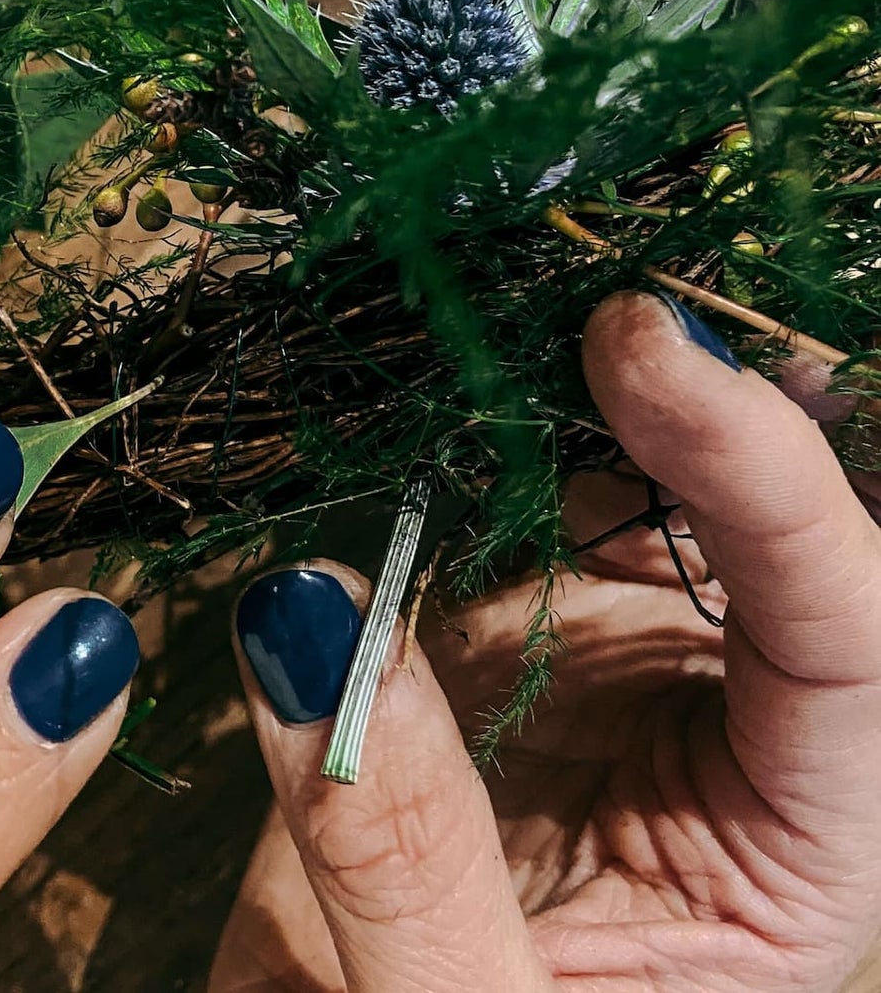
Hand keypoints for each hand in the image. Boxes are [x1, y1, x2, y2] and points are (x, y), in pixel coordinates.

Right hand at [211, 290, 880, 992]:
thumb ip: (396, 842)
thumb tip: (310, 611)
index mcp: (804, 855)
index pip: (852, 635)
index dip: (767, 471)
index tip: (642, 348)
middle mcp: (726, 731)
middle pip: (777, 526)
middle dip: (707, 392)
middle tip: (593, 280)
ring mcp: (605, 662)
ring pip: (642, 483)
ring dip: (590, 381)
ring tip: (519, 289)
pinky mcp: (494, 628)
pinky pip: (512, 494)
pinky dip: (483, 417)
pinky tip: (452, 361)